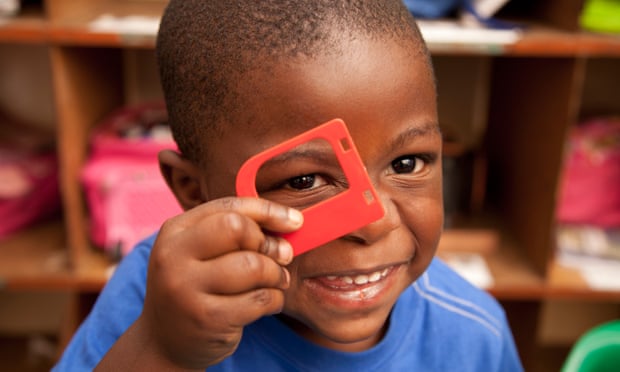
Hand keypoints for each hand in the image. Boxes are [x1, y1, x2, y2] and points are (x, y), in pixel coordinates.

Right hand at [138, 197, 302, 368]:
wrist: (165, 340)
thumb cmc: (196, 286)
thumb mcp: (201, 252)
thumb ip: (235, 232)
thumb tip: (290, 222)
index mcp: (175, 231)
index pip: (229, 207)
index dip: (268, 211)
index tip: (295, 221)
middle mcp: (173, 256)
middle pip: (238, 230)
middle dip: (269, 243)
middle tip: (282, 256)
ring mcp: (186, 289)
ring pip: (253, 266)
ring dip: (276, 274)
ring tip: (277, 281)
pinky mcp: (206, 319)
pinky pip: (259, 299)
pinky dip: (274, 299)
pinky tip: (268, 302)